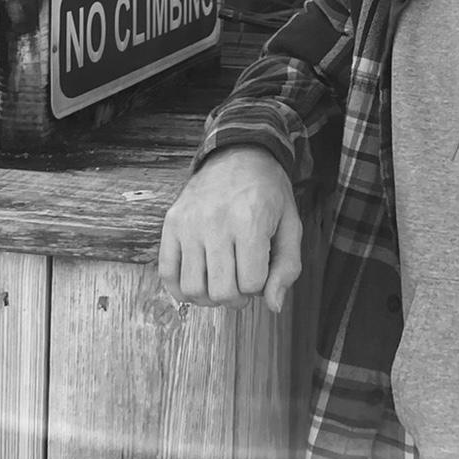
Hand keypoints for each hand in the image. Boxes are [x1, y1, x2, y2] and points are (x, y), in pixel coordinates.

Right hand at [158, 146, 301, 311]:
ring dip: (210, 296)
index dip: (260, 286)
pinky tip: (197, 282)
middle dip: (236, 297)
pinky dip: (180, 289)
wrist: (240, 153)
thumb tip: (273, 305)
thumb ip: (288, 267)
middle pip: (221, 292)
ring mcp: (189, 222)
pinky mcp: (171, 222)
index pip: (251, 284)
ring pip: (193, 288)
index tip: (261, 270)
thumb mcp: (291, 224)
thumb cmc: (269, 193)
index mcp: (250, 221)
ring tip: (221, 281)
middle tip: (242, 281)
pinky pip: (167, 273)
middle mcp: (216, 221)